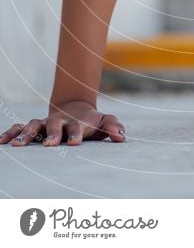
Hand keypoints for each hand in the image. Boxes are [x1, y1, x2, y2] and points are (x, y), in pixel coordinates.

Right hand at [0, 99, 125, 146]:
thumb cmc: (91, 121)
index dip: (76, 133)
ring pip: (33, 125)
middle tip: (49, 144)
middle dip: (51, 134)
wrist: (75, 109)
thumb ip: (113, 126)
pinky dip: (11, 132)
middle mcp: (59, 122)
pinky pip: (20, 127)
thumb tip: (121, 137)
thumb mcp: (104, 122)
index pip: (77, 127)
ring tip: (18, 146)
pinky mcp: (35, 127)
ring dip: (26, 134)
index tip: (75, 143)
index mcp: (76, 122)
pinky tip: (3, 141)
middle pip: (54, 125)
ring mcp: (45, 124)